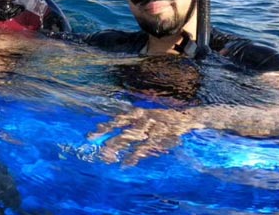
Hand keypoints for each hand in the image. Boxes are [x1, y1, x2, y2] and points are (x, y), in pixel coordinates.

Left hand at [88, 108, 204, 164]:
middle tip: (96, 151)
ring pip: (130, 138)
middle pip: (121, 130)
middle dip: (109, 140)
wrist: (187, 118)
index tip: (90, 136)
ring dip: (118, 148)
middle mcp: (142, 119)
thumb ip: (133, 122)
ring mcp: (150, 128)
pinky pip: (143, 148)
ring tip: (106, 158)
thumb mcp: (148, 116)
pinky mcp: (159, 138)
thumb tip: (113, 127)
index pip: (118, 120)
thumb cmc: (164, 119)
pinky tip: (125, 164)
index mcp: (139, 114)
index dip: (104, 127)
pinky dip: (134, 156)